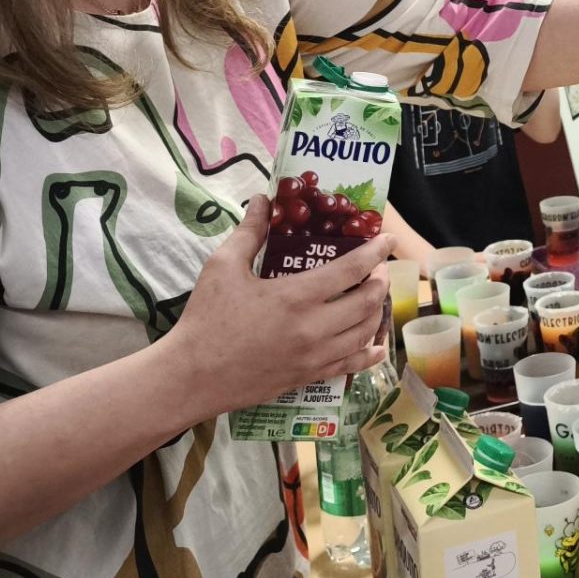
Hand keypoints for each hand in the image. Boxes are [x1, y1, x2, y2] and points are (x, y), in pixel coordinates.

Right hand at [166, 196, 393, 417]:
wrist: (191, 376)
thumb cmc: (206, 319)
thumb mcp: (223, 267)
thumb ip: (249, 232)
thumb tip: (264, 200)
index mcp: (296, 297)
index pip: (352, 270)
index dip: (375, 252)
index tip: (387, 239)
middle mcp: (314, 328)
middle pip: (367, 302)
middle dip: (380, 281)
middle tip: (378, 268)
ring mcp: (313, 357)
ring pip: (364, 333)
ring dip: (377, 312)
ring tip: (375, 296)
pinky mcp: (307, 377)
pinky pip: (350, 366)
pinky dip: (368, 353)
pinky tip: (376, 346)